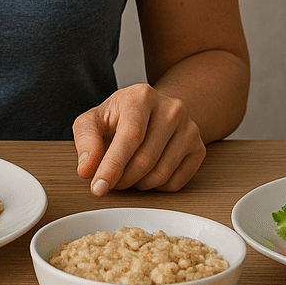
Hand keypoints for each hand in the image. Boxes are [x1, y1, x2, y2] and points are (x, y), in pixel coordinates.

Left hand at [72, 83, 205, 195]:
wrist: (154, 111)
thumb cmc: (120, 117)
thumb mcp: (94, 120)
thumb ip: (86, 140)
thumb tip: (86, 169)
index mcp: (141, 97)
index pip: (130, 137)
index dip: (112, 165)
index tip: (98, 187)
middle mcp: (171, 108)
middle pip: (145, 159)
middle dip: (123, 179)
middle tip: (111, 181)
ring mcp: (189, 128)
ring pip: (161, 174)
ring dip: (138, 185)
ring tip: (127, 176)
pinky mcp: (199, 148)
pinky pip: (176, 182)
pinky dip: (156, 187)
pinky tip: (146, 174)